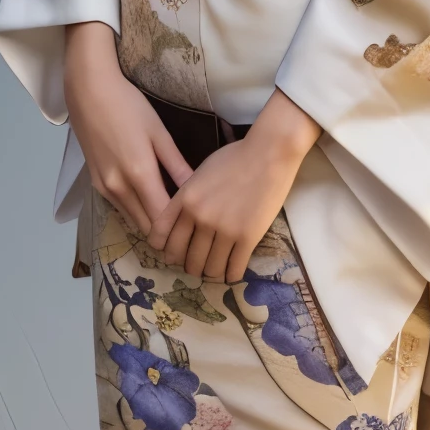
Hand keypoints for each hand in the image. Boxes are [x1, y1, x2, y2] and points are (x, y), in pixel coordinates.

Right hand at [64, 21, 192, 235]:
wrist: (87, 91)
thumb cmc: (128, 105)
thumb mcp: (158, 133)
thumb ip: (177, 165)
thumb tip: (197, 189)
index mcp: (139, 175)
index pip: (162, 218)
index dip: (180, 228)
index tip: (196, 226)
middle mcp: (118, 188)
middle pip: (147, 227)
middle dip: (167, 231)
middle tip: (189, 226)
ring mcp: (104, 188)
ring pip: (133, 220)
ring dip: (151, 223)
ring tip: (173, 217)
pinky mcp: (95, 184)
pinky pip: (121, 208)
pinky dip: (137, 211)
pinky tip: (150, 200)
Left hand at [146, 88, 320, 282]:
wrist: (268, 153)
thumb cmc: (235, 158)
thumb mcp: (199, 173)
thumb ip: (186, 197)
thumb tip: (181, 220)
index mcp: (184, 200)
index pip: (161, 237)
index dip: (165, 250)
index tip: (172, 254)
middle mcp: (199, 218)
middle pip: (184, 258)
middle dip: (189, 266)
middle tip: (197, 266)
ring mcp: (223, 229)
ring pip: (208, 268)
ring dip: (210, 273)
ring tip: (215, 271)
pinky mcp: (247, 237)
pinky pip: (233, 268)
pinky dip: (230, 275)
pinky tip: (231, 274)